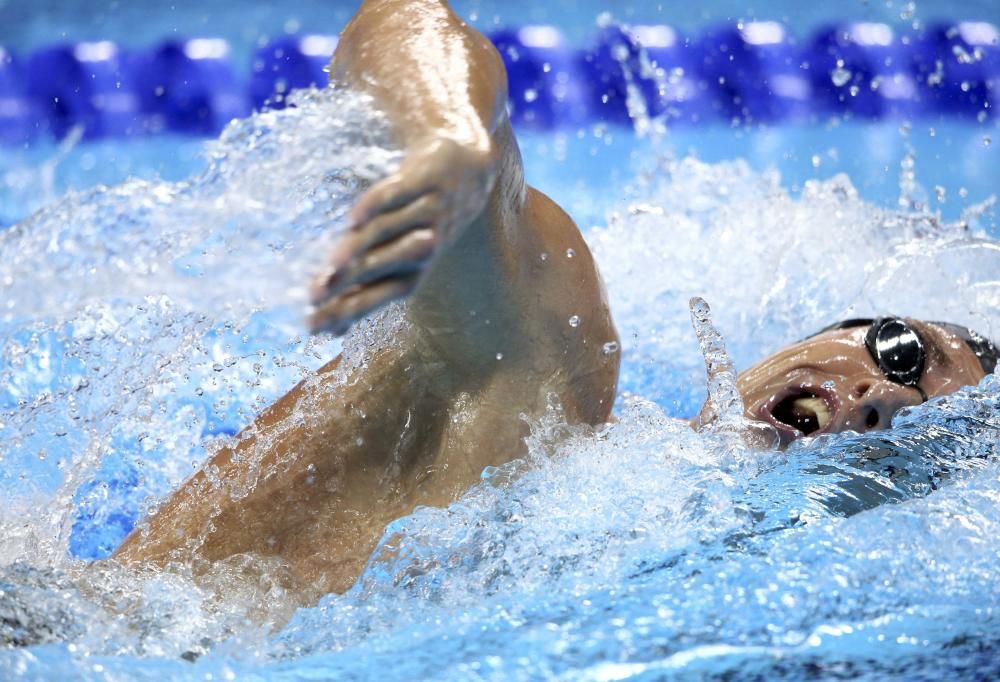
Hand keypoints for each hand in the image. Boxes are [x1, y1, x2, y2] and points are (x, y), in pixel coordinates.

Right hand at [308, 137, 494, 334]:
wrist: (471, 170)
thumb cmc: (422, 225)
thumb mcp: (400, 261)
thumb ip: (366, 290)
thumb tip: (332, 334)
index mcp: (415, 270)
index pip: (378, 295)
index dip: (347, 309)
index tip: (312, 324)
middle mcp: (423, 246)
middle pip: (381, 267)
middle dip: (349, 283)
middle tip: (314, 296)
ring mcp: (425, 212)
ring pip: (387, 232)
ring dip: (358, 250)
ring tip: (330, 266)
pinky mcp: (424, 180)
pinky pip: (397, 195)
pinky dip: (375, 206)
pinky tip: (353, 220)